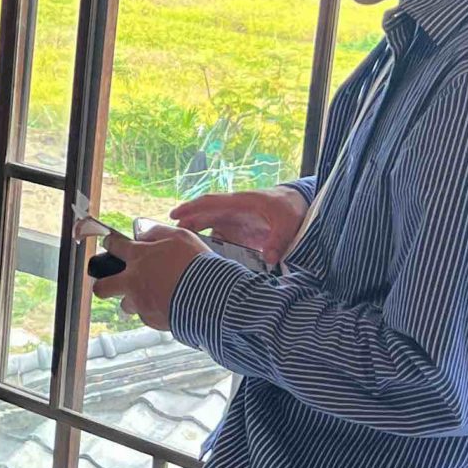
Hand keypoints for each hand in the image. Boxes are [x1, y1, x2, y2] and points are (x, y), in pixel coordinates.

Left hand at [88, 225, 206, 331]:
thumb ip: (157, 233)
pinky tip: (170, 304)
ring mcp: (140, 303)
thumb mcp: (180, 237)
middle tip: (109, 284)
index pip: (113, 246)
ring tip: (152, 296)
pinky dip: (155, 311)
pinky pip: (147, 316)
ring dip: (134, 300)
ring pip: (126, 304)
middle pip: (102, 287)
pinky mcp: (151, 320)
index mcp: (139, 257)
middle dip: (102, 285)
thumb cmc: (197, 265)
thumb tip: (143, 235)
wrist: (209, 297)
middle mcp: (133, 281)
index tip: (110, 244)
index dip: (110, 244)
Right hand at [171, 185, 309, 265]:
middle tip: (168, 241)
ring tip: (182, 257)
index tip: (174, 215)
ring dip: (196, 242)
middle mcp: (232, 213)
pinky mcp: (238, 235)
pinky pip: (220, 242)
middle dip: (185, 227)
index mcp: (240, 203)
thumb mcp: (288, 223)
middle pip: (202, 217)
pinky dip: (211, 251)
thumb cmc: (291, 209)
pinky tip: (205, 264)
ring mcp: (234, 224)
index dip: (191, 208)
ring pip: (208, 232)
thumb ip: (278, 240)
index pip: (210, 203)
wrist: (298, 206)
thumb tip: (268, 259)